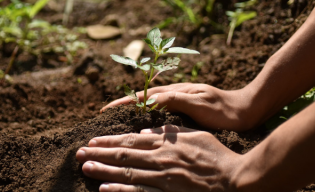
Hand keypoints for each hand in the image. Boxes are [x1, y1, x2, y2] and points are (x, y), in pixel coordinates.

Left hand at [76, 125, 240, 191]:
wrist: (234, 180)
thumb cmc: (216, 155)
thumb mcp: (195, 135)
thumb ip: (170, 131)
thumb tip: (147, 128)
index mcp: (166, 143)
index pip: (131, 139)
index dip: (110, 140)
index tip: (93, 140)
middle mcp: (160, 159)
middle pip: (123, 154)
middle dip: (99, 153)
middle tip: (79, 153)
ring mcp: (162, 179)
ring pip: (126, 172)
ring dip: (103, 169)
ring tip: (85, 167)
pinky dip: (120, 189)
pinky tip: (104, 188)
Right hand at [101, 83, 254, 130]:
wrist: (244, 110)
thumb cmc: (223, 110)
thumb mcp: (199, 104)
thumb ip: (176, 99)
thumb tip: (151, 98)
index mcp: (176, 92)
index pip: (144, 95)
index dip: (124, 102)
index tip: (106, 109)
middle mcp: (175, 94)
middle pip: (143, 96)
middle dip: (123, 104)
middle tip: (106, 114)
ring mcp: (180, 100)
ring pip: (151, 102)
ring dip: (134, 108)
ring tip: (119, 117)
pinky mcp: (186, 107)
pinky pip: (160, 109)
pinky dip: (148, 113)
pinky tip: (146, 122)